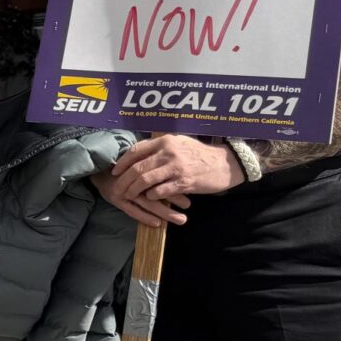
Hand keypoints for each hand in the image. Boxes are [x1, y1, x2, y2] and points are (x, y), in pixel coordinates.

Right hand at [90, 171, 190, 227]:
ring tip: (181, 219)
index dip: (175, 182)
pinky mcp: (115, 199)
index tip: (191, 188)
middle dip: (174, 198)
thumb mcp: (135, 159)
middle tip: (188, 206)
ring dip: (165, 211)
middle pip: (157, 188)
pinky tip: (157, 224)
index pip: (160, 175)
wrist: (96, 168)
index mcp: (139, 166)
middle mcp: (132, 177)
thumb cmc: (120, 165)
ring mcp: (123, 189)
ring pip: (147, 202)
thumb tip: (177, 169)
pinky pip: (132, 211)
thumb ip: (152, 163)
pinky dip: (145, 217)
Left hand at [110, 135, 242, 206]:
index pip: (136, 150)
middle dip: (124, 180)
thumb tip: (139, 152)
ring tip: (128, 196)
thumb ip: (161, 146)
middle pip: (137, 167)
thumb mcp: (180, 143)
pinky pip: (160, 191)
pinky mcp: (184, 182)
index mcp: (165, 141)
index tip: (115, 172)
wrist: (226, 164)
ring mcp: (176, 167)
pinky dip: (151, 196)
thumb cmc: (200, 154)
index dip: (122, 162)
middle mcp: (168, 152)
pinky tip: (149, 199)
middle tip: (117, 189)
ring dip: (134, 190)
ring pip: (145, 179)